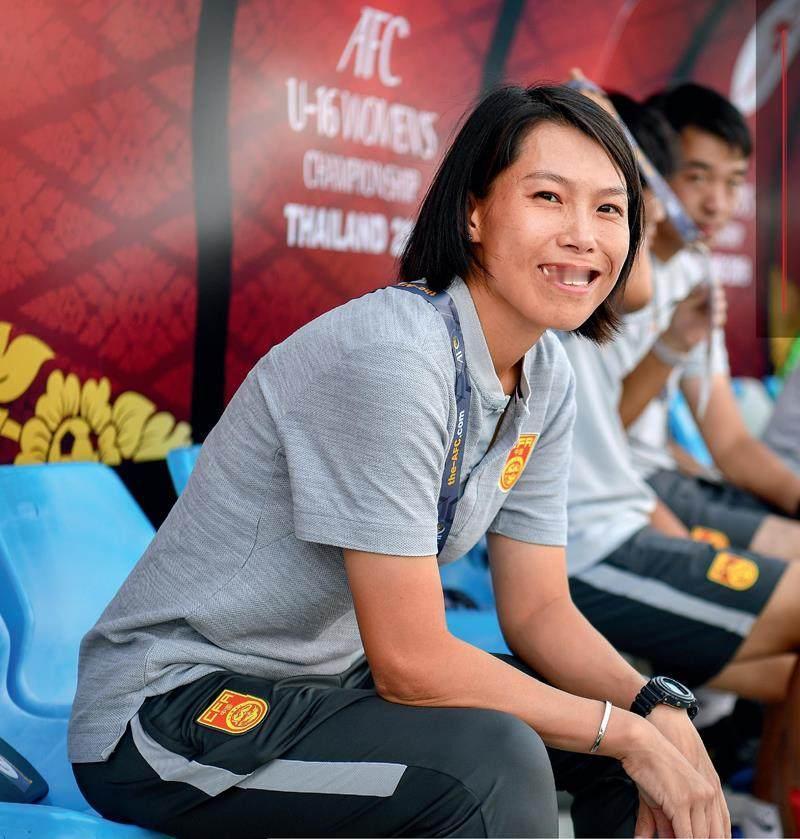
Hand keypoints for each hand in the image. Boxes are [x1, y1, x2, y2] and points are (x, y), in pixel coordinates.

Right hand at [616, 711, 727, 837]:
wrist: (640, 740)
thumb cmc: (651, 759)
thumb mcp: (665, 791)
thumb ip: (667, 819)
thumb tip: (665, 838)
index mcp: (711, 790)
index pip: (721, 828)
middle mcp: (709, 795)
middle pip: (714, 836)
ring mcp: (696, 798)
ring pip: (700, 838)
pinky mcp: (680, 802)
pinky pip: (685, 835)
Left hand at [662, 283, 725, 353]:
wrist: (677, 336)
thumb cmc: (679, 319)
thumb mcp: (683, 306)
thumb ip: (695, 298)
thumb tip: (706, 289)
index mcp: (701, 295)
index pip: (709, 286)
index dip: (713, 283)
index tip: (715, 280)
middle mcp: (709, 302)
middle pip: (717, 295)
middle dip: (718, 294)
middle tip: (717, 293)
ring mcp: (712, 312)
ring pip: (721, 307)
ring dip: (720, 306)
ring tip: (717, 305)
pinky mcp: (714, 324)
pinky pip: (720, 320)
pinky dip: (719, 319)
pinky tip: (716, 319)